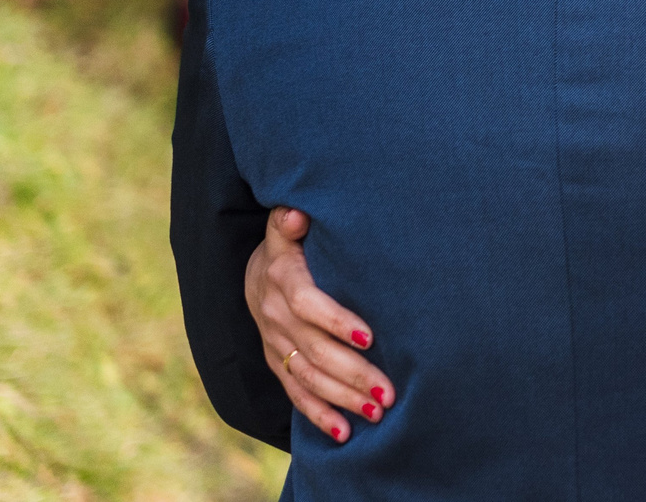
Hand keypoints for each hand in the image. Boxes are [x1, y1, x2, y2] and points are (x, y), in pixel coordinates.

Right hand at [244, 207, 395, 439]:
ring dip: (343, 398)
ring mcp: (277, 345)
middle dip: (353, 372)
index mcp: (283, 281)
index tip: (369, 335)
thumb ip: (290, 222)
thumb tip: (296, 213)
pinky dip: (319, 415)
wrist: (256, 273)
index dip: (336, 320)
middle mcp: (277, 317)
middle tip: (389, 389)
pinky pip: (296, 394)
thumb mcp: (285, 229)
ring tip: (377, 411)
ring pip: (310, 377)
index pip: (309, 303)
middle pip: (316, 350)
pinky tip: (343, 433)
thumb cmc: (292, 244)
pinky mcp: (279, 365)